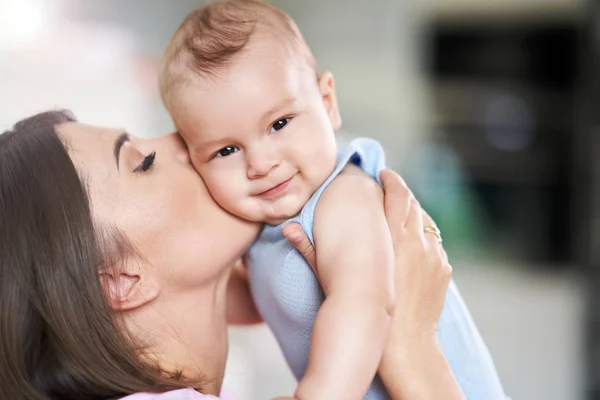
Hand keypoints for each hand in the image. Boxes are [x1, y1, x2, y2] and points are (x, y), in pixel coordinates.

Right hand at [284, 169, 451, 340]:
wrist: (406, 348)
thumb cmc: (365, 313)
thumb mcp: (335, 279)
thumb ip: (311, 250)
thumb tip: (287, 229)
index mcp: (393, 237)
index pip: (397, 193)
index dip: (391, 179)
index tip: (382, 174)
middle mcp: (418, 241)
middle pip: (414, 203)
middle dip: (401, 193)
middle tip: (389, 190)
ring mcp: (433, 256)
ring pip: (427, 223)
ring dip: (414, 215)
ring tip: (400, 217)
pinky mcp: (442, 270)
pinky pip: (435, 244)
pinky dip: (424, 237)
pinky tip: (413, 245)